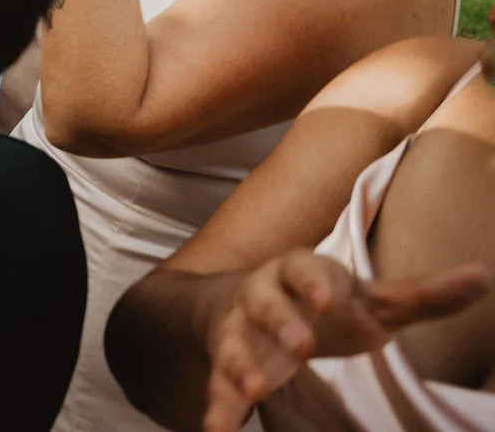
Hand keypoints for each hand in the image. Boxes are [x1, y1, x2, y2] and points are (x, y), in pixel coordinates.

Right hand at [201, 250, 490, 431]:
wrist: (242, 303)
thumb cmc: (323, 303)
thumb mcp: (372, 299)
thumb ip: (423, 295)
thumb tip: (484, 276)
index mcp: (298, 271)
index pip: (304, 268)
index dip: (313, 282)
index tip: (326, 299)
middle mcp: (262, 296)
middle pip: (266, 304)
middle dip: (281, 323)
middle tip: (300, 346)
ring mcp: (240, 332)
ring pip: (235, 345)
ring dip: (242, 365)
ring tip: (253, 389)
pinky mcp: (227, 367)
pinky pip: (218, 387)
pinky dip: (217, 408)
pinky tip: (216, 431)